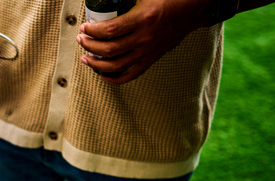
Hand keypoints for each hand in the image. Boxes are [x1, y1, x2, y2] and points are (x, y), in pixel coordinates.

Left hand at [76, 0, 210, 83]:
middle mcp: (144, 38)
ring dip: (96, 64)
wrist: (193, 9)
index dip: (92, 31)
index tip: (84, 28)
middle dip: (90, 46)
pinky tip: (103, 75)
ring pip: (116, 65)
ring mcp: (148, 51)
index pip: (109, 30)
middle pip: (109, 49)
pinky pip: (131, 75)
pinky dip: (114, 78)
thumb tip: (104, 0)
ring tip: (85, 58)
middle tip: (81, 40)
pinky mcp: (151, 59)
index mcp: (143, 19)